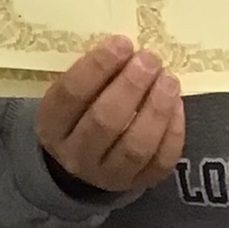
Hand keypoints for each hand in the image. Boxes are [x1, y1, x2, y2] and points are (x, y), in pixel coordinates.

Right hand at [37, 37, 184, 194]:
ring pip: (135, 145)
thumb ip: (91, 75)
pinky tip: (176, 104)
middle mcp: (75, 155)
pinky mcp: (137, 184)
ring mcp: (107, 175)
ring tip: (168, 80)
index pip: (72, 94)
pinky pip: (160, 161)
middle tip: (150, 59)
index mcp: (51, 125)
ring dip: (156, 109)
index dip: (98, 67)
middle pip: (105, 121)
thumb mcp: (70, 94)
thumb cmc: (78, 113)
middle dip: (131, 86)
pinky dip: (172, 131)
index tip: (122, 43)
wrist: (82, 162)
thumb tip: (128, 47)